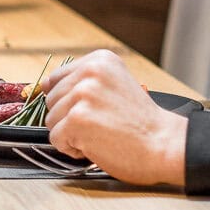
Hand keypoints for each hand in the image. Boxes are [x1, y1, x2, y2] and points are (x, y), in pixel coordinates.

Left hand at [41, 49, 186, 186]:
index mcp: (99, 61)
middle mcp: (90, 73)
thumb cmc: (142, 123)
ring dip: (71, 134)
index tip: (90, 110)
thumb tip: (43, 85)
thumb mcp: (116, 85)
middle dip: (70, 118)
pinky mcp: (78, 120)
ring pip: (51, 120)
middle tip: (101, 125)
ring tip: (100, 134)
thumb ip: (83, 81)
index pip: (56, 79)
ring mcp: (83, 96)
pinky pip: (56, 139)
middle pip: (52, 100)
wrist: (165, 145)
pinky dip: (72, 148)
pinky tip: (96, 145)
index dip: (68, 101)